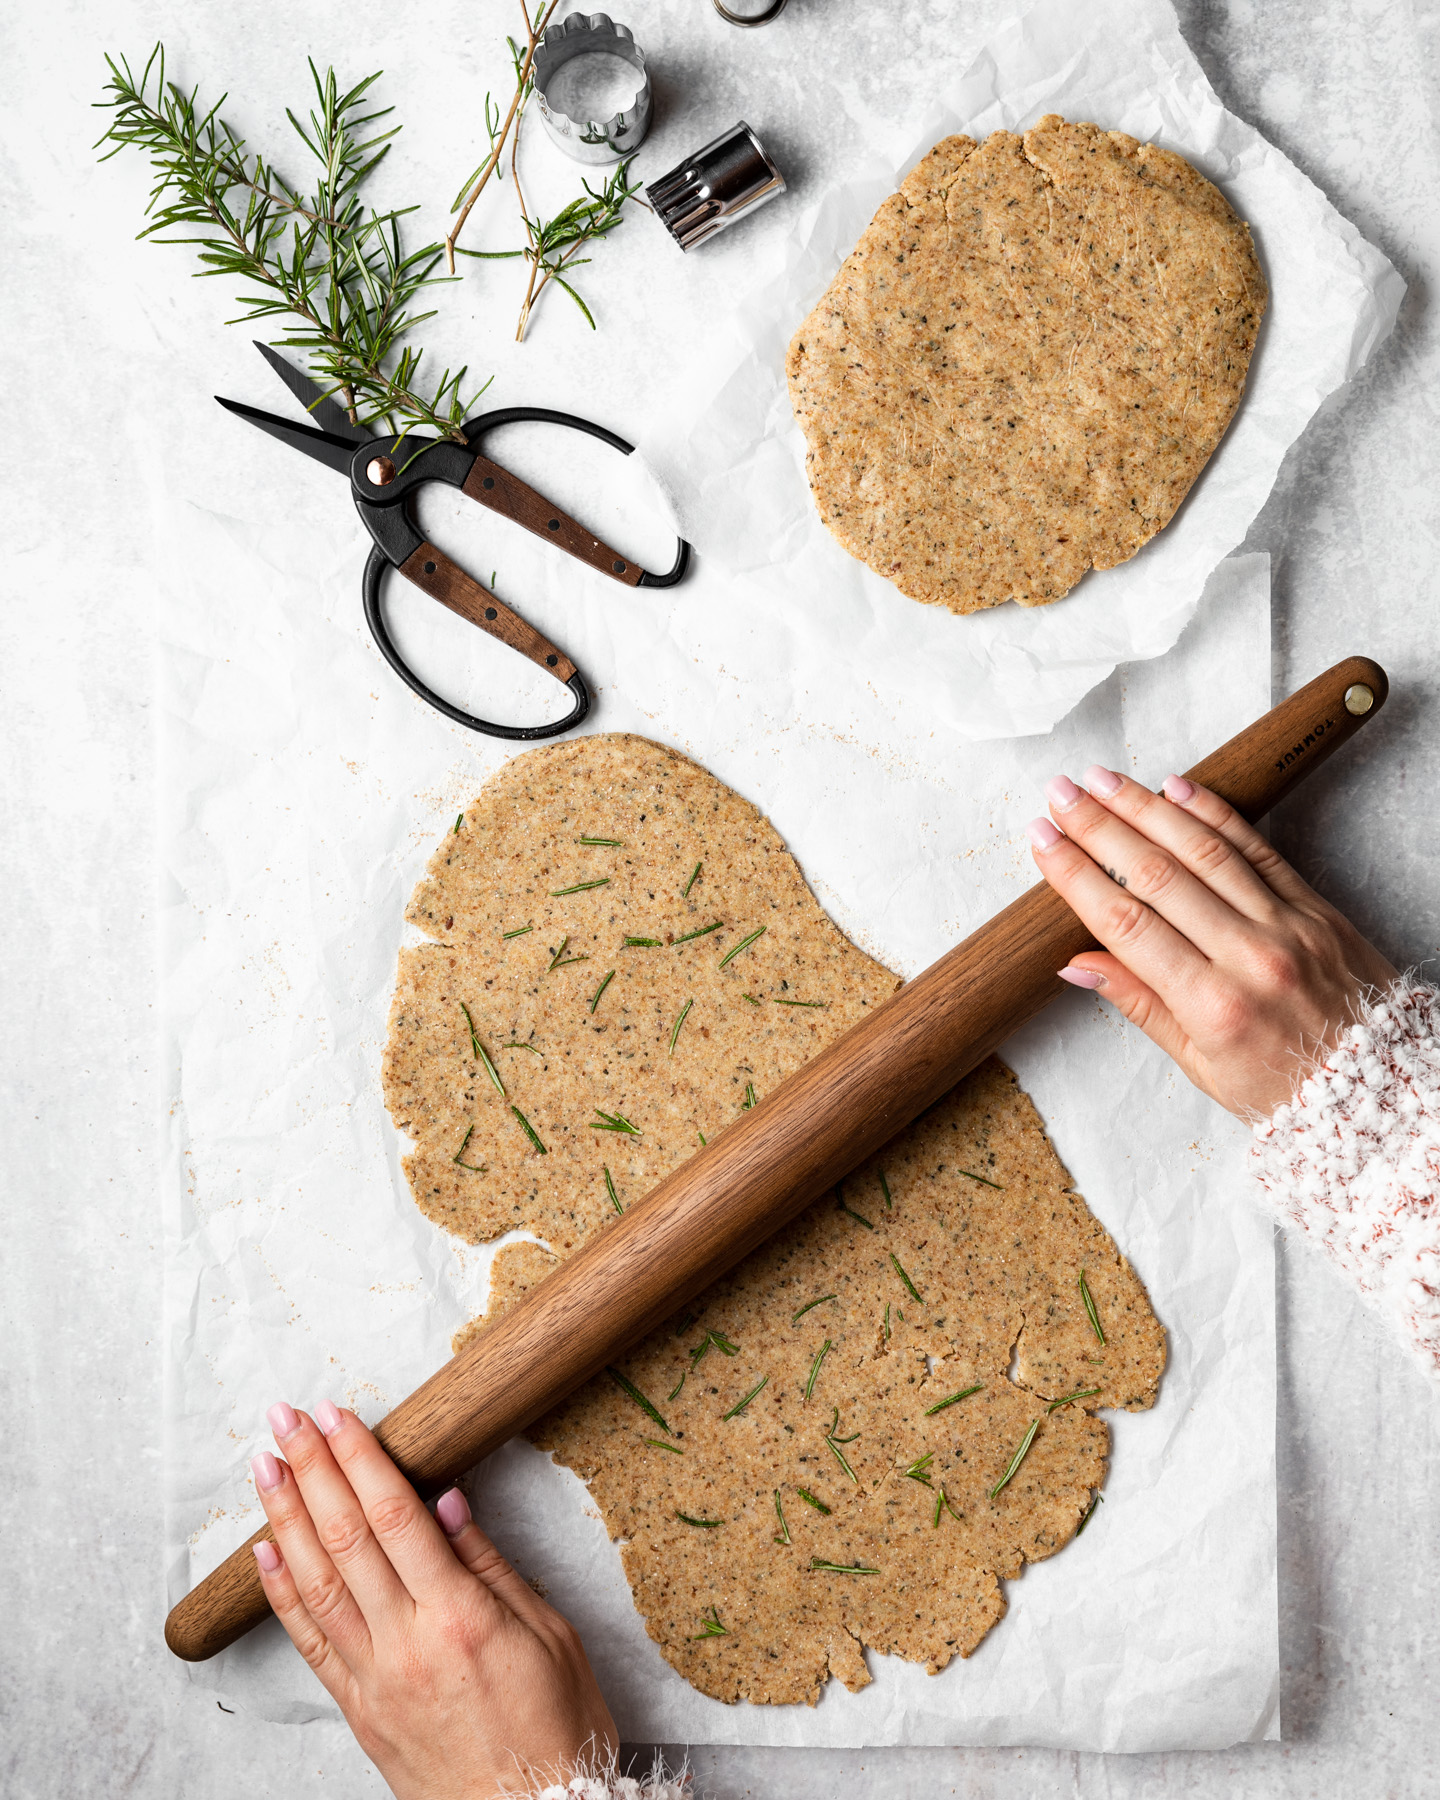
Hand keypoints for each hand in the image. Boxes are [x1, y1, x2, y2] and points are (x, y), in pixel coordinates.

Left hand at [250, 1401, 615, 1799]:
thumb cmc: (556, 1732)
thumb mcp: (551, 1635)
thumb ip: (492, 1566)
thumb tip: (448, 1502)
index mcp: (460, 1615)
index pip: (394, 1516)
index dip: (359, 1459)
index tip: (336, 1415)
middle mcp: (407, 1644)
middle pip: (346, 1538)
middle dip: (312, 1470)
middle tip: (285, 1418)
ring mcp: (376, 1680)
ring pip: (317, 1584)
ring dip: (285, 1518)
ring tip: (266, 1467)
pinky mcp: (360, 1711)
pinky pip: (311, 1643)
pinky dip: (282, 1594)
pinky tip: (264, 1552)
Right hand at [1026, 766, 1395, 1117]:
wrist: (1380, 1086)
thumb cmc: (1285, 1087)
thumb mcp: (1200, 1064)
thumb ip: (1139, 1004)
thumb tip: (1076, 963)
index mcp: (1212, 1005)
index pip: (1125, 923)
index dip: (1076, 875)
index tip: (1042, 842)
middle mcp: (1248, 956)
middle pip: (1156, 876)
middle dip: (1100, 828)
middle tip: (1060, 793)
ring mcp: (1285, 925)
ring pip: (1203, 852)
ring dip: (1145, 808)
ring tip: (1103, 780)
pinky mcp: (1314, 906)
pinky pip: (1256, 849)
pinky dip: (1215, 814)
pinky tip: (1176, 789)